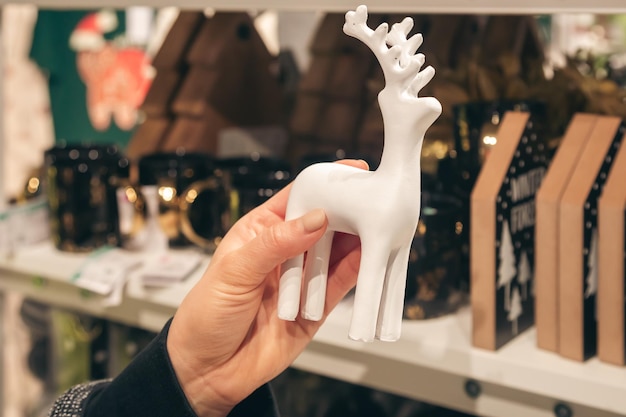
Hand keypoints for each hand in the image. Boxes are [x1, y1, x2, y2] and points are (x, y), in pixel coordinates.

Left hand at [166, 160, 366, 416]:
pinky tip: (372, 258)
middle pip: (324, 222)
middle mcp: (285, 251)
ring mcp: (302, 279)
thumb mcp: (234, 271)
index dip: (323, 183)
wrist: (207, 371)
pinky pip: (341, 284)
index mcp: (260, 231)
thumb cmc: (207, 314)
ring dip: (358, 239)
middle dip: (348, 209)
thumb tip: (317, 218)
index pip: (297, 197)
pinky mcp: (315, 307)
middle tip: (373, 200)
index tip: (351, 172)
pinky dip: (359, 271)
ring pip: (337, 252)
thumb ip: (276, 244)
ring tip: (380, 226)